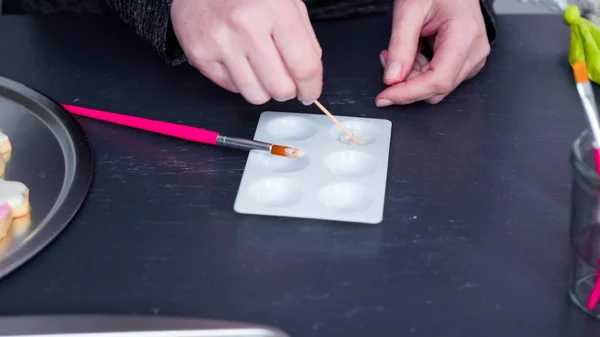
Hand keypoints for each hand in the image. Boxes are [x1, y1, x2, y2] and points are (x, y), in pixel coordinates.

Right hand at [171, 0, 322, 104]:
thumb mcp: (285, 0)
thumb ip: (304, 37)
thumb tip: (310, 76)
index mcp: (275, 9)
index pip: (304, 66)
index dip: (312, 87)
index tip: (310, 92)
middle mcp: (246, 26)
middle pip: (280, 88)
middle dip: (288, 90)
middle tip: (285, 79)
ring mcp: (220, 42)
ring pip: (255, 95)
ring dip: (264, 89)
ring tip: (260, 69)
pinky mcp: (200, 55)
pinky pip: (232, 88)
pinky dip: (240, 81)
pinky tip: (239, 61)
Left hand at [376, 0, 489, 105]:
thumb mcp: (409, 10)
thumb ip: (400, 45)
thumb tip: (392, 78)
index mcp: (465, 36)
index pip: (437, 81)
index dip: (408, 93)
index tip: (385, 96)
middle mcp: (474, 51)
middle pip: (436, 88)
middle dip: (406, 81)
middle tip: (389, 57)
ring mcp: (473, 57)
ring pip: (436, 86)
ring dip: (412, 75)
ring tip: (403, 48)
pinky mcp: (466, 60)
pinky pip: (440, 78)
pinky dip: (421, 70)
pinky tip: (415, 51)